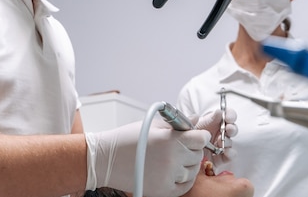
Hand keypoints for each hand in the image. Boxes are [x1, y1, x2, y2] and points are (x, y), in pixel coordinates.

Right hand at [85, 120, 209, 196]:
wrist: (106, 159)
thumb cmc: (127, 139)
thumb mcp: (153, 125)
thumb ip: (177, 123)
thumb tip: (195, 118)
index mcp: (171, 140)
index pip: (201, 139)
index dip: (199, 136)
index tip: (194, 136)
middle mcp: (173, 160)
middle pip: (198, 155)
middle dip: (192, 149)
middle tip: (179, 146)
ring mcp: (169, 177)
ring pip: (192, 171)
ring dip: (187, 165)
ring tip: (171, 158)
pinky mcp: (164, 191)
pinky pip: (185, 186)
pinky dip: (182, 179)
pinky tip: (172, 171)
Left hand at [193, 108, 237, 164]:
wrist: (182, 151)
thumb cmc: (189, 135)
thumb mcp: (194, 125)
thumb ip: (207, 119)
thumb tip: (218, 112)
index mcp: (215, 121)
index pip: (227, 115)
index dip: (230, 115)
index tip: (228, 117)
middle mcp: (220, 133)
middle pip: (232, 129)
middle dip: (232, 128)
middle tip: (228, 129)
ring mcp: (221, 145)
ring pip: (230, 142)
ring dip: (228, 141)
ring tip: (220, 141)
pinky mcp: (221, 158)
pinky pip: (230, 156)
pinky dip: (230, 154)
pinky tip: (226, 152)